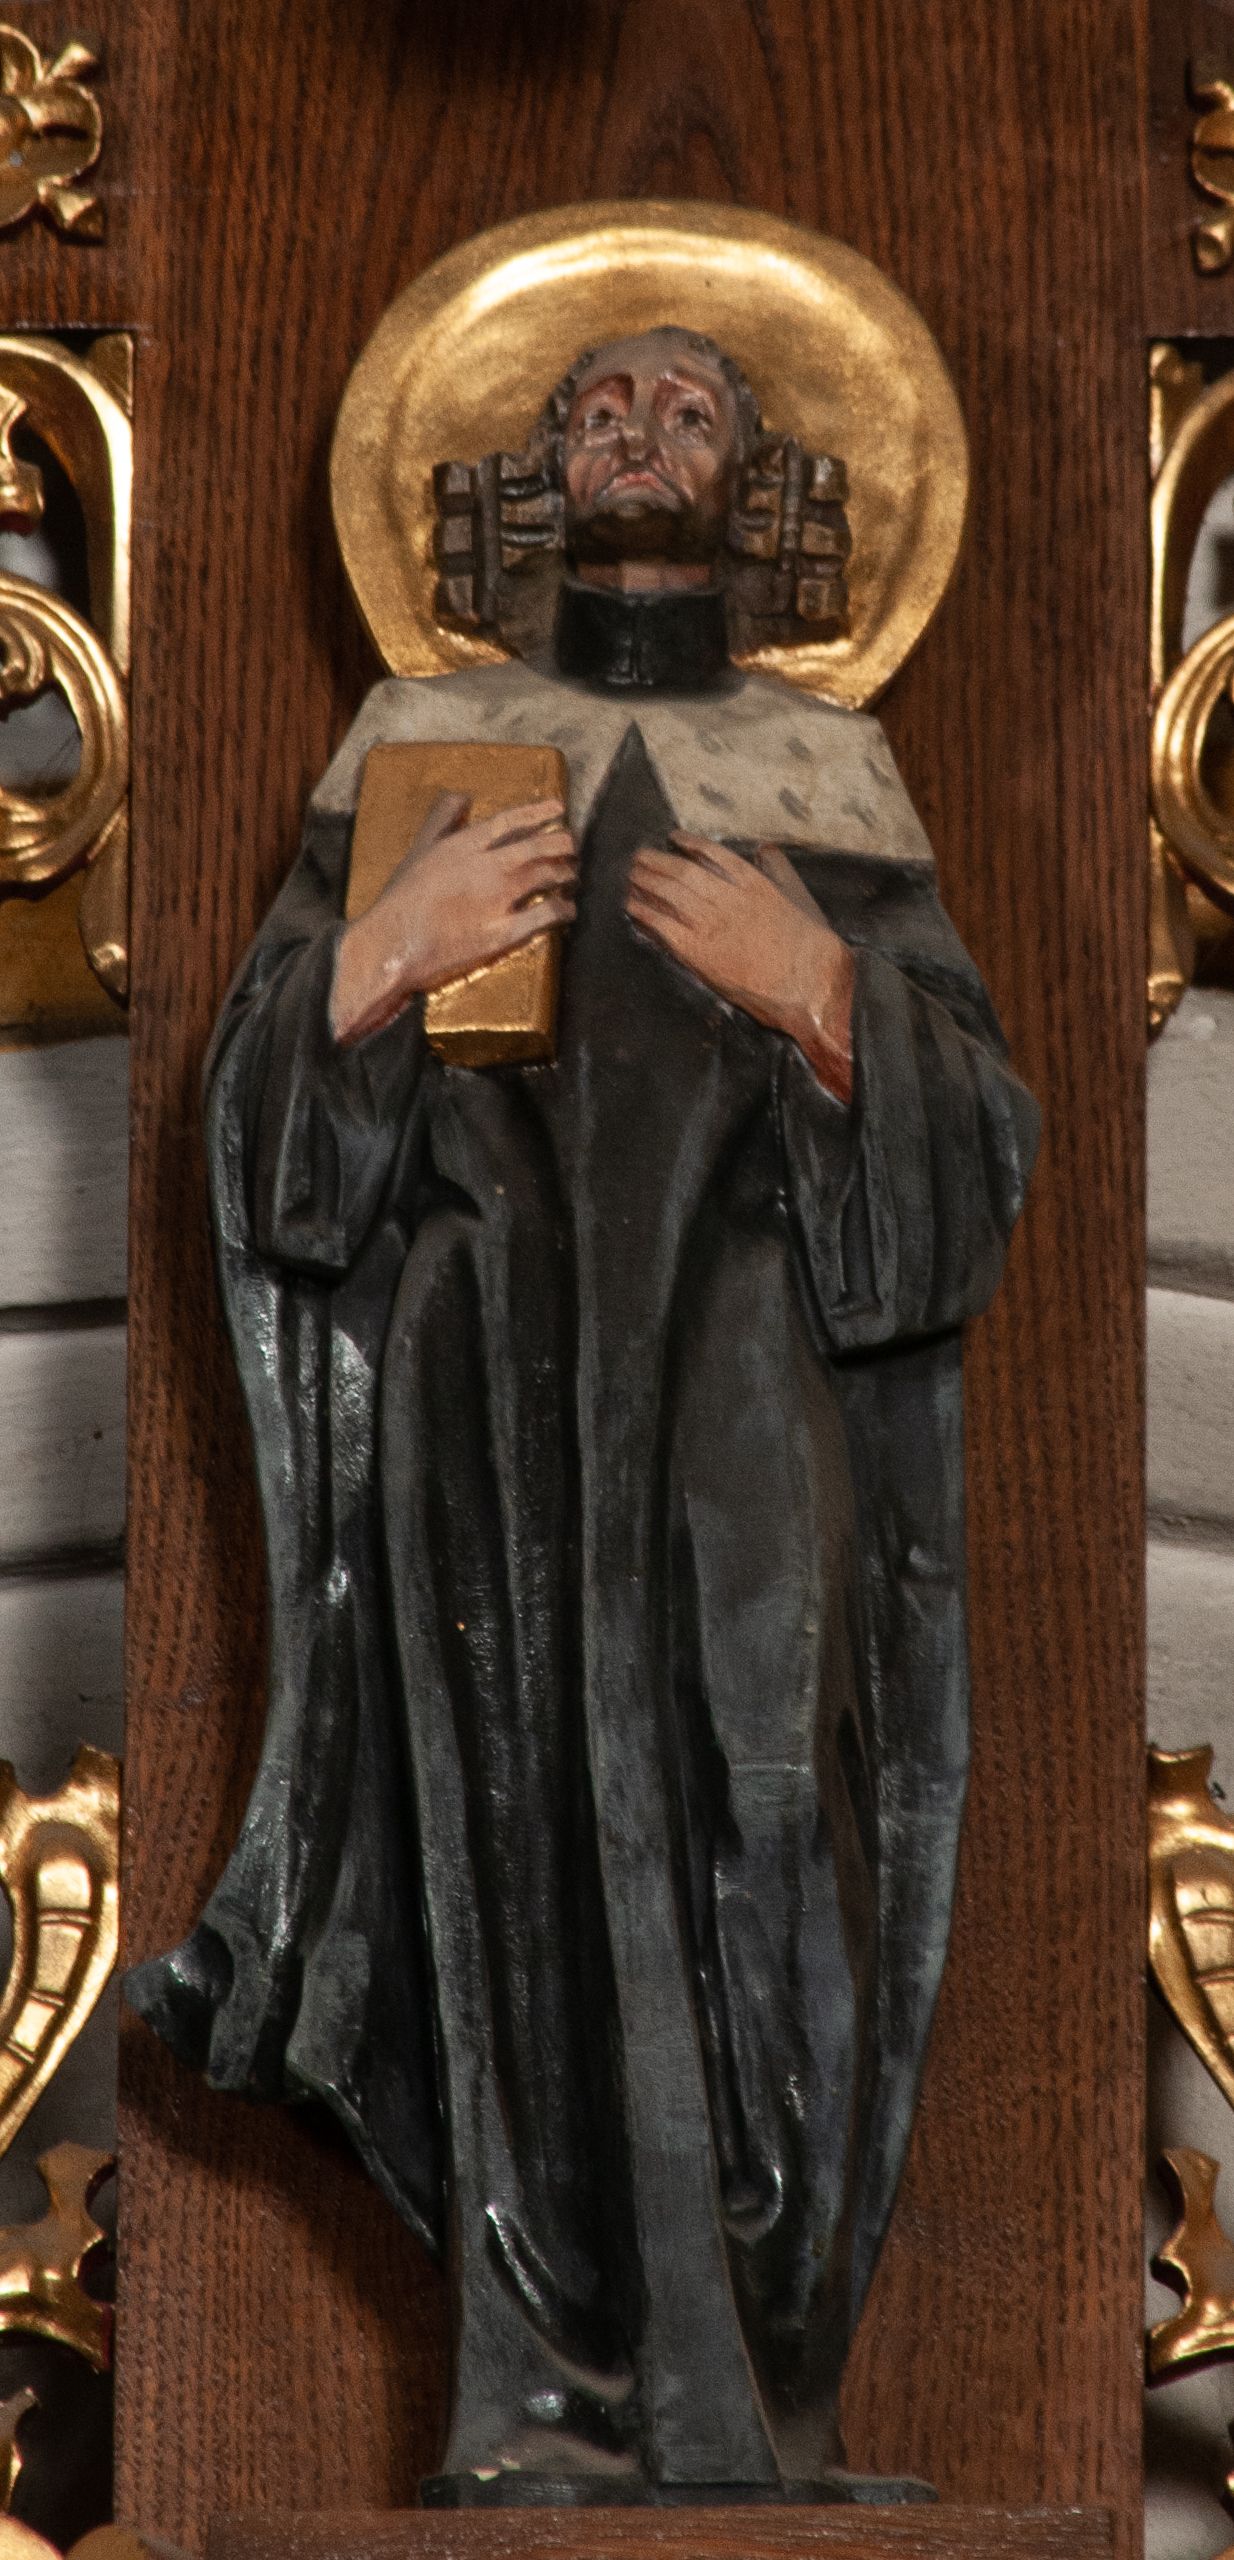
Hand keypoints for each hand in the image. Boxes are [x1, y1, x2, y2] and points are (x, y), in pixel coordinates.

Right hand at [332, 790, 576, 1046]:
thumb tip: (461, 797)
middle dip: (562, 844)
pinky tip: (569, 910)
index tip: (560, 809)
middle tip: (572, 847)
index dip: (540, 813)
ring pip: (547, 875)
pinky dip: (563, 909)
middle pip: (538, 847)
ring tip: (572, 874)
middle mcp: (487, 866)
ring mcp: (498, 898)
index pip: (512, 821)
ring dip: (566, 873)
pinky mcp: (504, 931)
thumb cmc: (400, 899)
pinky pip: (546, 914)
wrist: (392, 942)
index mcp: (465, 844)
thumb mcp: (418, 849)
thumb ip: (441, 820)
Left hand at [626, 833, 854, 1096]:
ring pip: (669, 894)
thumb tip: (767, 849)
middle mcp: (728, 898)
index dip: (689, 844)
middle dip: (657, 862)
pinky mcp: (700, 952)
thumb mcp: (799, 897)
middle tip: (639, 858)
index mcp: (753, 882)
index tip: (673, 838)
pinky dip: (645, 913)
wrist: (808, 982)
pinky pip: (664, 926)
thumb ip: (781, 870)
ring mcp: (712, 924)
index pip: (712, 854)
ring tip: (631, 876)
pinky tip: (633, 906)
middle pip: (683, 872)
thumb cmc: (810, 946)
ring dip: (645, 882)